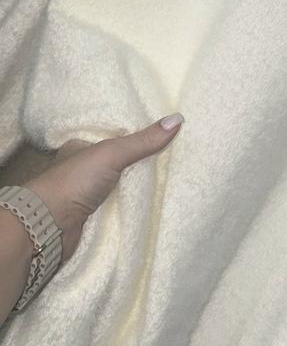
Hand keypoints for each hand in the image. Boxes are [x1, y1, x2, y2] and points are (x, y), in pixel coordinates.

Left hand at [23, 114, 184, 264]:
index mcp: (81, 146)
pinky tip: (153, 204)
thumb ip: (143, 140)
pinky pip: (118, 209)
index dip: (135, 134)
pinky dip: (132, 208)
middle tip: (173, 156)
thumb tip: (178, 119)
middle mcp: (82, 169)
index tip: (161, 132)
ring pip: (119, 187)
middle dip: (140, 162)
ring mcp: (86, 195)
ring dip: (138, 187)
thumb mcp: (112, 153)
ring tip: (170, 178)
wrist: (48, 226)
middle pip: (118, 162)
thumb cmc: (74, 180)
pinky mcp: (91, 218)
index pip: (112, 135)